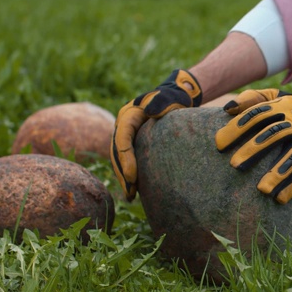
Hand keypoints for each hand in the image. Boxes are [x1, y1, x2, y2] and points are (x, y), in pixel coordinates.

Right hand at [110, 69, 201, 200]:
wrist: (175, 96)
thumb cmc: (173, 98)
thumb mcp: (169, 98)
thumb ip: (160, 103)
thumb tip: (150, 113)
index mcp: (128, 115)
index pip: (123, 140)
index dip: (126, 160)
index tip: (133, 177)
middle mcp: (123, 125)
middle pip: (117, 152)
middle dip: (122, 173)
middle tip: (130, 192)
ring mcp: (126, 134)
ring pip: (119, 158)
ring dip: (123, 177)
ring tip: (130, 196)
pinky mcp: (133, 142)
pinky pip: (127, 159)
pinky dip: (129, 174)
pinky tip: (135, 189)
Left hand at [215, 88, 291, 203]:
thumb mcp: (274, 97)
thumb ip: (251, 99)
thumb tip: (227, 107)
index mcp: (281, 108)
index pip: (256, 116)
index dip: (237, 128)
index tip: (219, 144)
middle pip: (273, 135)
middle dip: (253, 149)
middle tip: (234, 165)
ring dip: (278, 173)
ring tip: (261, 189)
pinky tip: (280, 198)